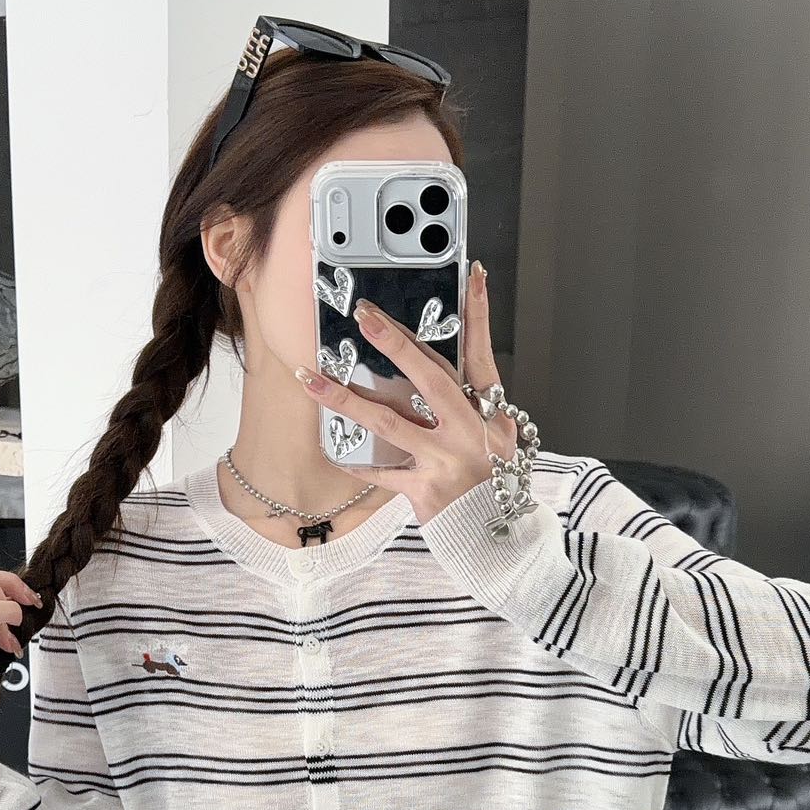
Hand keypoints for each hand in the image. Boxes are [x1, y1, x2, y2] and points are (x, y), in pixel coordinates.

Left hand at [293, 260, 520, 522]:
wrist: (498, 533)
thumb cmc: (496, 481)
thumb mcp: (499, 436)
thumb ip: (474, 403)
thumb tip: (441, 370)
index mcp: (488, 411)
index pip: (484, 353)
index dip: (481, 314)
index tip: (474, 276)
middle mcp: (466, 430)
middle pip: (427, 377)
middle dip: (394, 343)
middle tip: (364, 316)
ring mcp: (444, 459)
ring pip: (387, 422)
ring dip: (345, 398)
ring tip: (311, 378)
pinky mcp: (423, 488)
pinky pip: (381, 474)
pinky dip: (357, 465)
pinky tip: (332, 452)